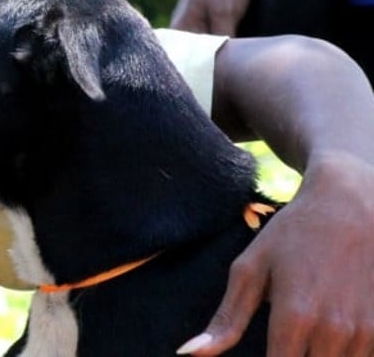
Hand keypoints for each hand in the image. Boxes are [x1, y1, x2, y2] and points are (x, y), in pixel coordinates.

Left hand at [179, 154, 373, 355]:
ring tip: (302, 335)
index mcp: (294, 318)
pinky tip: (327, 337)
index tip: (264, 352)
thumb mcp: (250, 269)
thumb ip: (225, 320)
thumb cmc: (293, 234)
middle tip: (282, 341)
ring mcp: (365, 331)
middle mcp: (334, 330)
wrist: (353, 204)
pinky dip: (344, 353)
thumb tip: (190, 354)